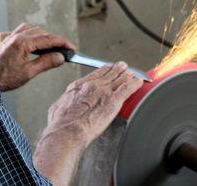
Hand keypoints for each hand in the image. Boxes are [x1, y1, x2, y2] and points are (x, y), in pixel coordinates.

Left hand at [0, 23, 75, 90]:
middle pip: (41, 32)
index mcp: (23, 42)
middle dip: (53, 40)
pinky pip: (16, 32)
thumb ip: (46, 63)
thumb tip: (60, 57)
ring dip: (39, 36)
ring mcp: (8, 37)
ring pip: (29, 29)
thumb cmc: (2, 78)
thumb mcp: (28, 73)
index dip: (63, 43)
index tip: (72, 48)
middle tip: (61, 51)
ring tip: (46, 47)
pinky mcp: (2, 41)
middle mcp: (16, 36)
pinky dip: (24, 35)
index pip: (49, 39)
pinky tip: (26, 44)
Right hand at [33, 63, 142, 185]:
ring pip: (119, 79)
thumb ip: (65, 102)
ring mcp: (103, 92)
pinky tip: (138, 82)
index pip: (96, 74)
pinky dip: (134, 84)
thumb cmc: (61, 123)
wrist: (67, 130)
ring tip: (131, 73)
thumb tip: (63, 104)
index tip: (108, 68)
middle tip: (123, 66)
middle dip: (117, 69)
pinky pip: (127, 89)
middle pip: (109, 74)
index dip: (104, 70)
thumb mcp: (58, 107)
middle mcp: (92, 86)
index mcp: (79, 86)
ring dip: (127, 75)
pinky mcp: (113, 101)